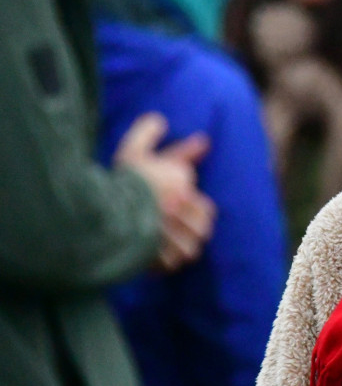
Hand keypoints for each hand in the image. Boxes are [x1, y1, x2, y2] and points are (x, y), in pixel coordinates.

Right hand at [114, 113, 215, 271]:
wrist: (93, 206)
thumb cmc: (116, 178)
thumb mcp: (131, 150)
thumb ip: (147, 132)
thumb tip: (160, 120)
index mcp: (180, 184)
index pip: (206, 204)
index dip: (197, 205)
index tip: (188, 204)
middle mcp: (178, 209)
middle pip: (202, 228)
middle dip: (195, 229)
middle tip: (184, 230)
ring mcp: (167, 234)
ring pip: (190, 249)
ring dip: (185, 248)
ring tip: (176, 247)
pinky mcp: (153, 255)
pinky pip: (171, 265)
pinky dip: (168, 264)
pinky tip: (162, 259)